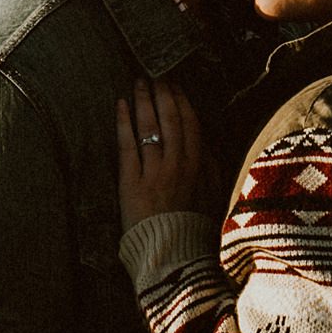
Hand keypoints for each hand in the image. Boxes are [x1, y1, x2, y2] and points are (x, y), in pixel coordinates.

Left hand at [117, 76, 202, 232]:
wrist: (172, 257)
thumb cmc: (192, 230)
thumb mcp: (211, 196)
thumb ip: (210, 167)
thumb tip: (206, 143)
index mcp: (199, 166)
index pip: (191, 124)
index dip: (182, 101)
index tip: (176, 85)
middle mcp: (178, 164)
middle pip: (170, 119)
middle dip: (163, 94)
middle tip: (156, 74)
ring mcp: (155, 172)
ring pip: (149, 127)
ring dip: (143, 101)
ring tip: (138, 82)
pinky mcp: (132, 183)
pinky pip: (127, 145)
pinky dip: (123, 122)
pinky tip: (120, 105)